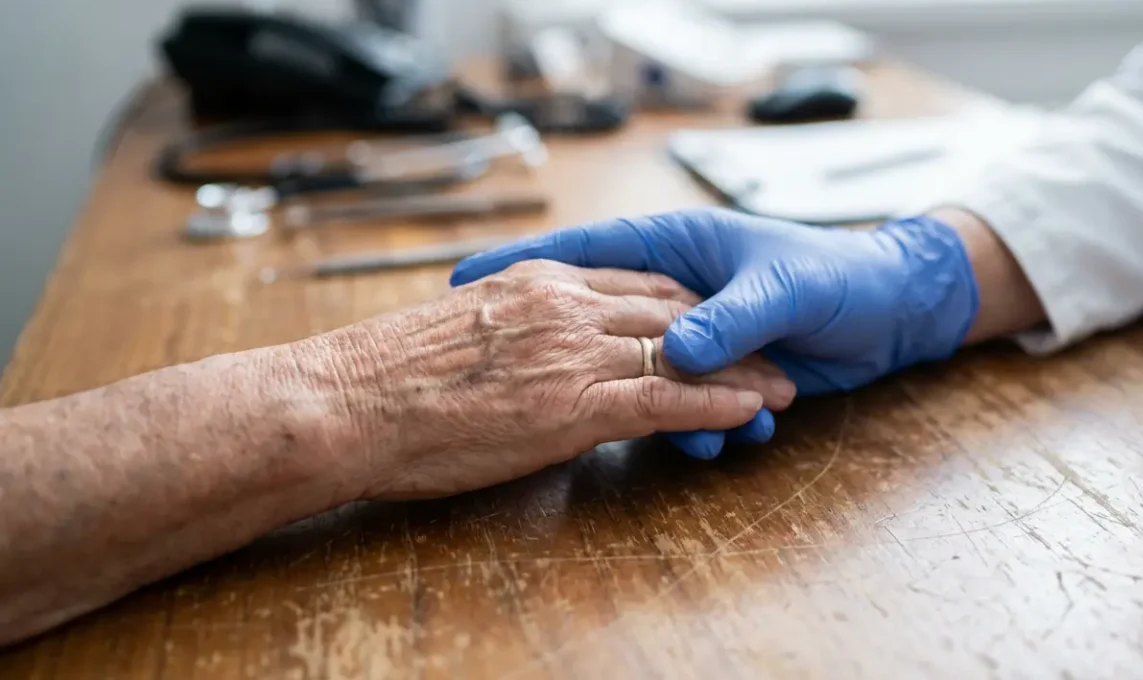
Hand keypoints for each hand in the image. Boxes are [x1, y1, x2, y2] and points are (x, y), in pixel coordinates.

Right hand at [298, 260, 795, 498]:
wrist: (342, 403)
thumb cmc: (384, 378)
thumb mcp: (462, 335)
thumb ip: (514, 332)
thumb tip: (533, 350)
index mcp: (537, 281)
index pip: (635, 279)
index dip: (688, 298)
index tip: (719, 313)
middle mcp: (564, 303)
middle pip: (673, 309)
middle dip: (728, 332)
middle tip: (773, 349)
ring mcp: (572, 349)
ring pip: (682, 351)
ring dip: (739, 371)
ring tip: (782, 388)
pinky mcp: (573, 402)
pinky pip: (665, 398)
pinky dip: (714, 403)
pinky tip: (748, 411)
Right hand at [450, 208, 979, 456]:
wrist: (895, 309)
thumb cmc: (839, 276)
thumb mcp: (784, 289)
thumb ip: (729, 318)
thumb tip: (674, 354)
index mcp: (675, 246)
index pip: (583, 249)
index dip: (521, 260)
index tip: (464, 282)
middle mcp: (674, 290)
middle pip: (605, 321)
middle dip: (573, 357)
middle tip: (526, 388)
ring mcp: (693, 334)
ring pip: (646, 374)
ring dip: (662, 406)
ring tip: (680, 434)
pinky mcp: (720, 372)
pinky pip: (689, 405)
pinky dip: (701, 423)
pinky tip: (716, 439)